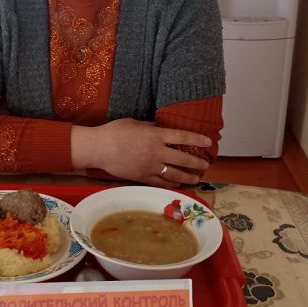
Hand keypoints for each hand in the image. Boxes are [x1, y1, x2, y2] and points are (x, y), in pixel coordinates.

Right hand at [71, 118, 211, 186]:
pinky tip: (178, 183)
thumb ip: (151, 127)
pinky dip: (172, 183)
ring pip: (175, 174)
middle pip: (183, 159)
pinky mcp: (143, 177)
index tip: (208, 142)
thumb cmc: (114, 132)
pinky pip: (161, 182)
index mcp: (155, 135)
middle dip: (197, 162)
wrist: (99, 148)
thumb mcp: (135, 123)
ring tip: (197, 177)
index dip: (197, 140)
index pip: (182, 137)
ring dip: (188, 176)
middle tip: (206, 164)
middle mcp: (156, 152)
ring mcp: (150, 166)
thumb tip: (162, 128)